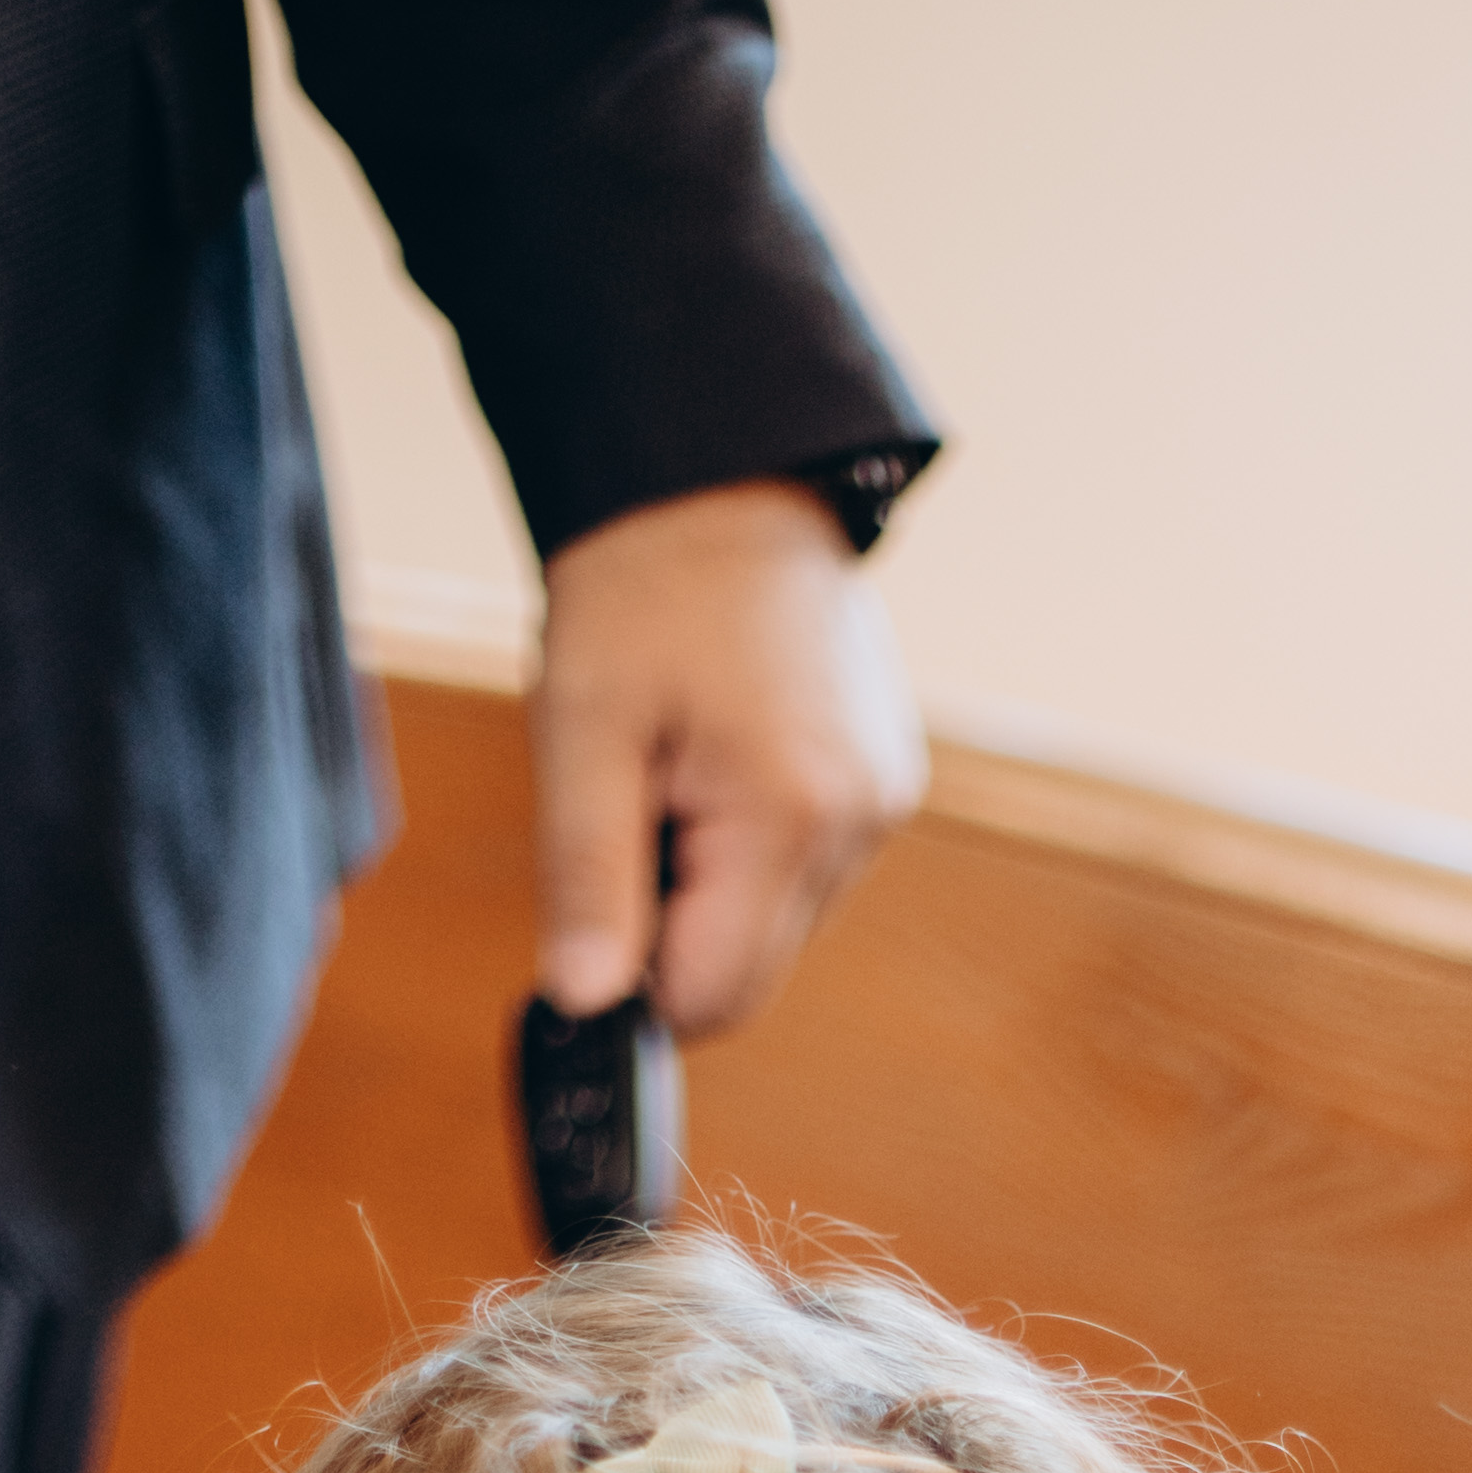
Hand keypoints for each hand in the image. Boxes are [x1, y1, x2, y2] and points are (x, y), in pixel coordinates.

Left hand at [533, 480, 926, 1035]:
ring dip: (712, 879)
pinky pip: (806, 867)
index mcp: (791, 817)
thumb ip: (588, 877)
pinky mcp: (887, 783)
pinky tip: (723, 753)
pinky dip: (751, 842)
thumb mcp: (584, 728)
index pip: (711, 997)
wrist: (726, 471)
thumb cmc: (647, 582)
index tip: (595, 897)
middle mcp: (860, 824)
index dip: (635, 975)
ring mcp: (885, 804)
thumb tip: (585, 1001)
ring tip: (680, 761)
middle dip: (675, 920)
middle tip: (635, 801)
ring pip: (776, 922)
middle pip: (750, 969)